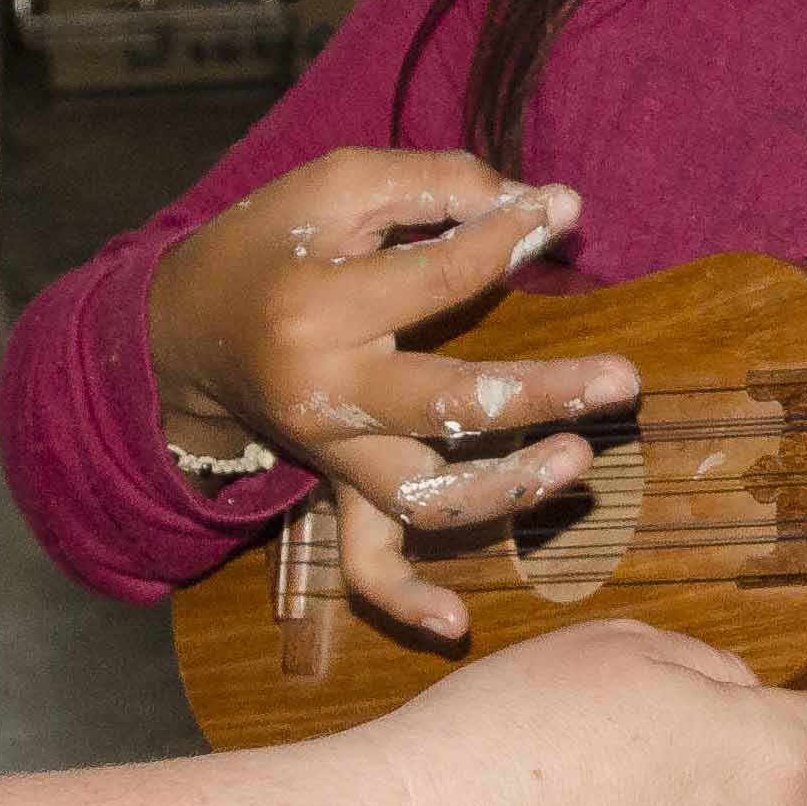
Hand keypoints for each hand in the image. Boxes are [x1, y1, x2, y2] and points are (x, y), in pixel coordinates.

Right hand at [144, 152, 633, 643]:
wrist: (184, 331)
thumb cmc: (273, 243)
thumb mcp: (337, 185)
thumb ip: (435, 182)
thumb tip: (539, 202)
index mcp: (321, 308)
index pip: (439, 278)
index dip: (509, 238)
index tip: (563, 209)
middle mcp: (328, 395)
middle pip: (447, 405)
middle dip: (541, 394)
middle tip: (622, 378)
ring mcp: (333, 453)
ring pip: (422, 498)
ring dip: (504, 493)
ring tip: (578, 462)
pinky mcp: (336, 486)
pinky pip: (364, 564)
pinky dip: (407, 600)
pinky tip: (459, 623)